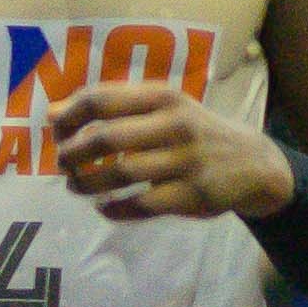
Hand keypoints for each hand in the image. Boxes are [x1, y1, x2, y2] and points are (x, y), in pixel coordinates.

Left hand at [44, 83, 290, 220]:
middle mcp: (176, 125)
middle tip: (62, 163)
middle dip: (72, 154)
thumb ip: (113, 105)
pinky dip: (112, 208)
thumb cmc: (193, 132)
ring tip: (75, 185)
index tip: (55, 130)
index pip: (101, 100)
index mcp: (164, 98)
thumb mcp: (164, 108)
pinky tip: (103, 206)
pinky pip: (140, 205)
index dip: (68, 116)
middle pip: (105, 138)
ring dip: (86, 183)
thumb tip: (52, 113)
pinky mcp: (193, 195)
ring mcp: (186, 162)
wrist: (255, 164)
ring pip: (120, 174)